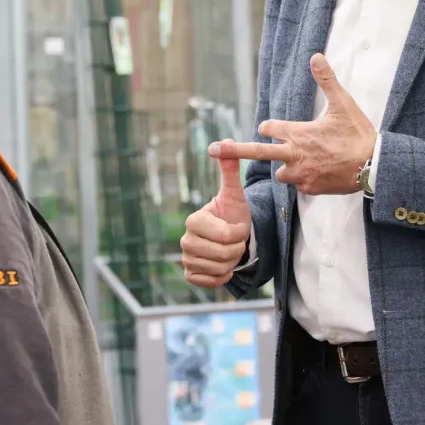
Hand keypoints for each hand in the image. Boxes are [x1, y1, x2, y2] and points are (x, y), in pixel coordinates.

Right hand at [180, 144, 250, 287]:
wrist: (231, 236)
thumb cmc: (232, 213)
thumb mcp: (234, 193)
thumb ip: (230, 169)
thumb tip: (226, 142)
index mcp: (193, 220)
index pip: (225, 236)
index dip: (239, 233)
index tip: (239, 226)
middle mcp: (185, 240)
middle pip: (223, 254)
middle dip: (237, 249)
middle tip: (235, 241)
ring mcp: (186, 258)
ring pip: (219, 269)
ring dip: (232, 262)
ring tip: (229, 250)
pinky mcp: (190, 275)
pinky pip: (212, 282)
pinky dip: (223, 276)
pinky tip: (223, 265)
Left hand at [210, 54, 375, 195]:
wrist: (374, 166)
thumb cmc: (358, 134)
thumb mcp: (343, 104)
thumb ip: (326, 80)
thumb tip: (315, 56)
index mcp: (298, 133)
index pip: (268, 128)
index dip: (269, 128)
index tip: (269, 129)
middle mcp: (293, 155)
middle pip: (257, 152)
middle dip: (234, 150)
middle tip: (213, 149)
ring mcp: (301, 174)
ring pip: (280, 173)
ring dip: (285, 167)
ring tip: (300, 162)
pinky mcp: (310, 189)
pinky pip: (298, 185)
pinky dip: (304, 179)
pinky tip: (318, 173)